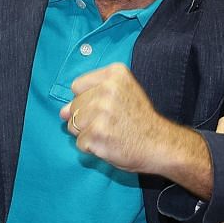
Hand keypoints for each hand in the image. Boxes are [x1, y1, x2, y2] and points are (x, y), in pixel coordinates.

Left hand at [61, 63, 183, 174]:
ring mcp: (101, 112)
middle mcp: (107, 90)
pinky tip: (110, 144)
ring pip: (73, 125)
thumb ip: (92, 95)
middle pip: (74, 106)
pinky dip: (93, 148)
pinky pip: (80, 143)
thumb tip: (62, 112)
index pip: (77, 86)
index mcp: (114, 74)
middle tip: (112, 123)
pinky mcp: (97, 134)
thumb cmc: (141, 120)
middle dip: (87, 118)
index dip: (88, 99)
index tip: (107, 106)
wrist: (160, 144)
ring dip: (88, 133)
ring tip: (111, 133)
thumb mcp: (124, 93)